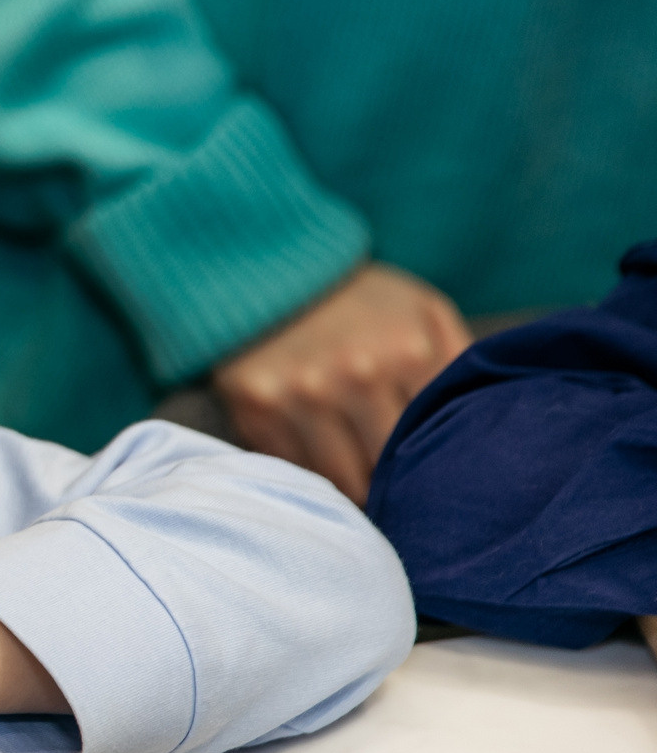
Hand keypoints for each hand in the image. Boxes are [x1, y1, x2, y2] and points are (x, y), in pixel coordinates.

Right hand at [213, 262, 469, 502]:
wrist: (261, 265)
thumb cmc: (358, 300)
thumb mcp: (423, 312)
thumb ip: (461, 363)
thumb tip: (495, 421)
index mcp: (408, 352)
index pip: (437, 440)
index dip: (439, 464)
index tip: (435, 472)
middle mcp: (355, 376)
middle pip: (392, 468)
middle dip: (398, 482)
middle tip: (399, 486)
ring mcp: (301, 394)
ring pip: (343, 481)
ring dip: (355, 487)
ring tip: (361, 481)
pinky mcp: (256, 407)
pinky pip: (295, 468)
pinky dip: (310, 472)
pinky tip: (317, 456)